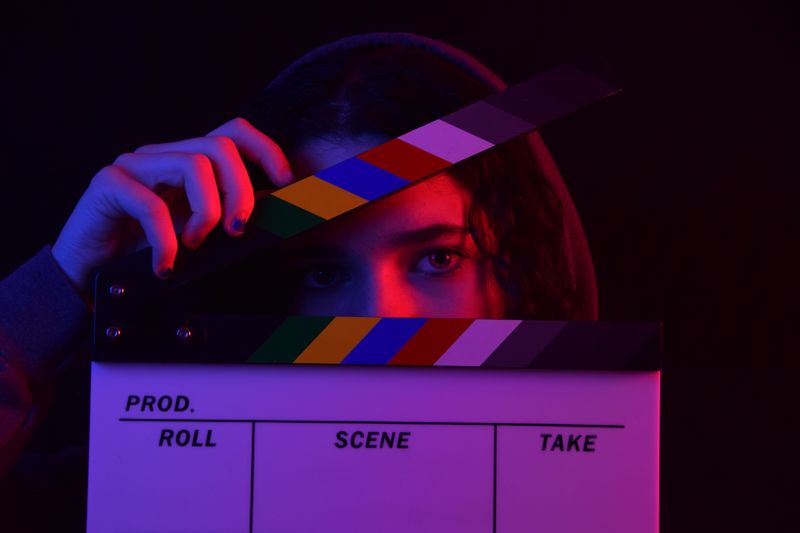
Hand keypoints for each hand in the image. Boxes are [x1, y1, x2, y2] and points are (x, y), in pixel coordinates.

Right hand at [51, 117, 294, 294]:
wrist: (88, 278)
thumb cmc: (146, 255)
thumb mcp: (199, 235)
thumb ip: (228, 218)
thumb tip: (277, 211)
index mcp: (188, 162)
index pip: (233, 134)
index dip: (266, 150)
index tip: (286, 182)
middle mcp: (163, 156)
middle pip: (220, 146)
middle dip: (241, 190)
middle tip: (237, 230)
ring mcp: (135, 165)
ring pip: (193, 165)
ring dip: (206, 212)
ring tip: (195, 245)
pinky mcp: (108, 184)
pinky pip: (151, 203)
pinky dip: (167, 240)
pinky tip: (165, 265)